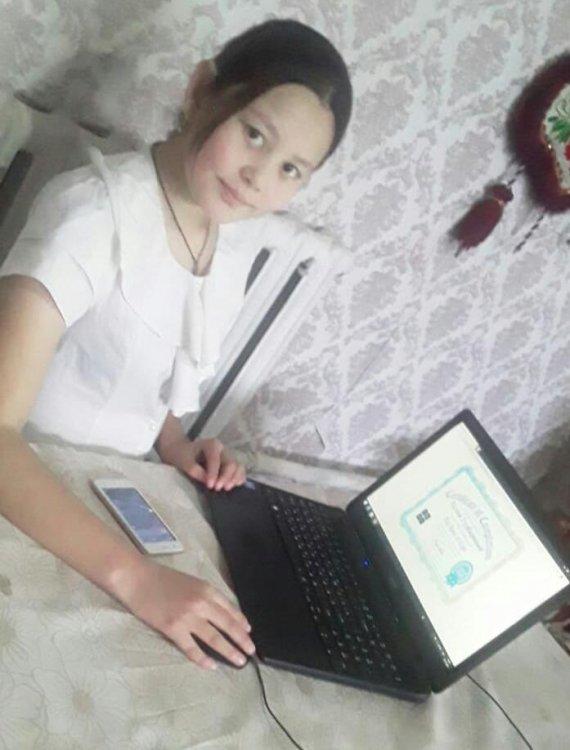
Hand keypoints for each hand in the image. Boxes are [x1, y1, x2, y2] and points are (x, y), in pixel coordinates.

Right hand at [120, 558, 254, 668]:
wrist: (138, 579)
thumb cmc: (163, 579)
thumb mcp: (192, 583)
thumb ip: (207, 597)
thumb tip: (222, 615)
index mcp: (207, 589)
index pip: (230, 609)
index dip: (241, 623)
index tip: (249, 633)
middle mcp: (201, 603)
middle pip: (227, 625)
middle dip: (241, 639)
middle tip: (251, 651)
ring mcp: (187, 617)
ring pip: (214, 638)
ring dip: (229, 651)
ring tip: (240, 661)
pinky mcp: (173, 629)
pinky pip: (192, 648)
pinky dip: (203, 658)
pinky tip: (211, 666)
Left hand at [176, 438, 246, 490]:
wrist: (184, 453)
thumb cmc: (184, 456)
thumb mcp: (184, 462)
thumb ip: (195, 470)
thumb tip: (207, 480)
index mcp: (212, 445)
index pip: (215, 460)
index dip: (213, 473)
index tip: (209, 486)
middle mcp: (223, 449)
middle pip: (231, 463)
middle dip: (225, 477)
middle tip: (217, 488)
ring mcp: (228, 457)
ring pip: (238, 467)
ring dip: (234, 478)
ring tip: (227, 488)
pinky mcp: (230, 465)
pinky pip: (239, 471)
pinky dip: (239, 478)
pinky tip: (235, 485)